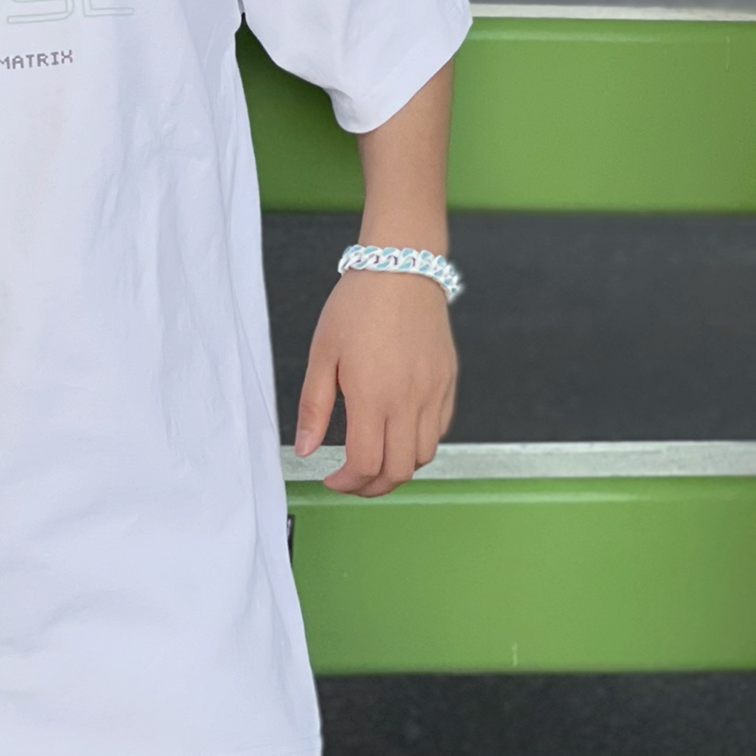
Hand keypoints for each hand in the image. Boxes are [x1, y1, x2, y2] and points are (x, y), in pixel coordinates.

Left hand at [295, 271, 456, 496]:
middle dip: (372, 486)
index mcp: (374, 396)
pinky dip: (420, 444)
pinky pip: (439, 431)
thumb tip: (307, 449)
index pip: (365, 464)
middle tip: (351, 480)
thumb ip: (314, 406)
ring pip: (424, 456)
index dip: (347, 483)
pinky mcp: (448, 383)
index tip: (331, 480)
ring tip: (374, 459)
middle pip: (399, 471)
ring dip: (398, 468)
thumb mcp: (322, 352)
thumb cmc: (358, 305)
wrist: (401, 269)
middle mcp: (409, 401)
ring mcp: (434, 394)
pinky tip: (399, 432)